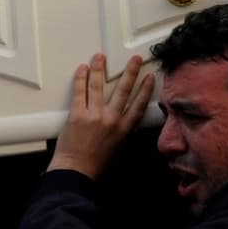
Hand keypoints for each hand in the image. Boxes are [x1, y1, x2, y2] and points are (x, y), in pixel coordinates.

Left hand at [48, 54, 154, 179]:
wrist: (77, 171)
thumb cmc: (97, 165)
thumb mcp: (119, 149)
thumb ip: (123, 132)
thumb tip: (124, 122)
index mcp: (124, 128)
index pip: (139, 104)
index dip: (146, 89)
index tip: (150, 77)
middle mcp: (112, 119)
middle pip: (123, 90)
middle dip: (131, 72)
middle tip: (135, 59)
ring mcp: (94, 116)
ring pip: (99, 87)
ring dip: (100, 69)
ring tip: (101, 57)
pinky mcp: (77, 115)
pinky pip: (79, 93)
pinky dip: (81, 80)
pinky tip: (82, 69)